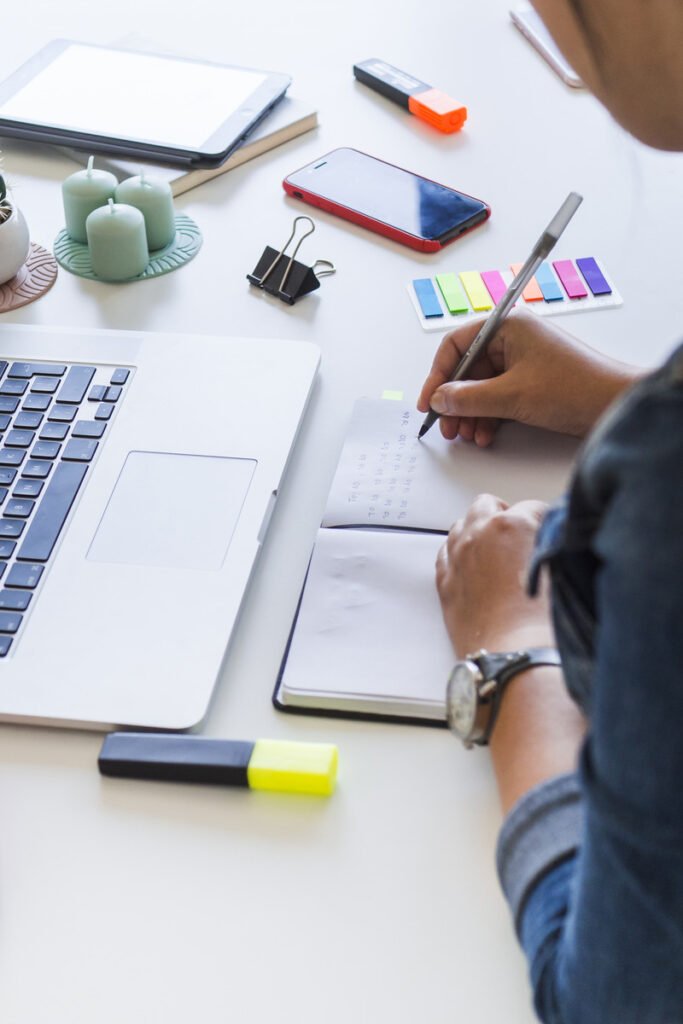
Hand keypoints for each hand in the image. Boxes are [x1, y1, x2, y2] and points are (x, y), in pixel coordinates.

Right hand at [417, 311, 639, 445]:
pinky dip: (489, 416)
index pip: (457, 345)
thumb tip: (439, 400)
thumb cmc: (574, 388)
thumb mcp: (512, 396)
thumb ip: (469, 398)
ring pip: (482, 387)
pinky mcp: (532, 382)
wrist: (616, 405)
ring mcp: (523, 361)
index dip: (438, 375)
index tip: (428, 402)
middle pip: (468, 369)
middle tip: (447, 427)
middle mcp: (513, 339)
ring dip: (471, 413)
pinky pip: (499, 396)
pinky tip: (485, 434)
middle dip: (455, 401)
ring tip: (467, 436)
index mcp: (507, 326)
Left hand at [436, 494, 553, 656]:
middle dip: (506, 514)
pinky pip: (445, 553)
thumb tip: (559, 538)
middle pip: (488, 505)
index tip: (551, 532)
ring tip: (496, 549)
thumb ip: (559, 544)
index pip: (532, 506)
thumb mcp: (565, 570)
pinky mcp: (445, 584)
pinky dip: (457, 553)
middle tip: (522, 535)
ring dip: (478, 530)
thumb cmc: (545, 623)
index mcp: (512, 525)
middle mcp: (479, 535)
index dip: (546, 520)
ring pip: (461, 525)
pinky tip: (472, 565)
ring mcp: (457, 559)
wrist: (517, 659)